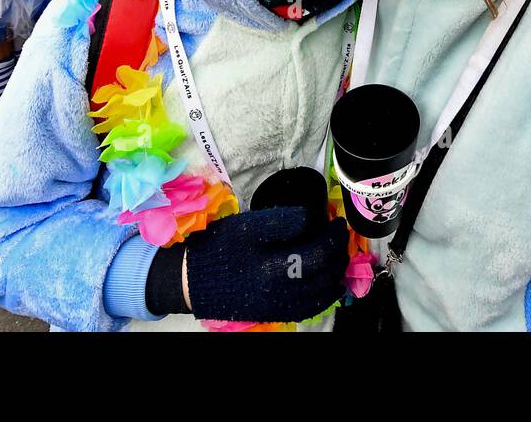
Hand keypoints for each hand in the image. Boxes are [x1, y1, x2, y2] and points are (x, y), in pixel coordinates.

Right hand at [147, 207, 348, 322]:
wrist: (190, 280)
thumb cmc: (218, 249)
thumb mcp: (247, 226)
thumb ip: (282, 221)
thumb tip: (311, 218)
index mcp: (274, 269)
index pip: (320, 254)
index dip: (335, 237)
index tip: (339, 223)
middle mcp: (281, 294)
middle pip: (325, 277)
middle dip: (339, 255)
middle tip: (340, 237)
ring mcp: (278, 308)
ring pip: (321, 297)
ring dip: (335, 276)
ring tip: (337, 258)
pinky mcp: (273, 313)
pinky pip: (308, 310)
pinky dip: (323, 296)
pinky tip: (325, 283)